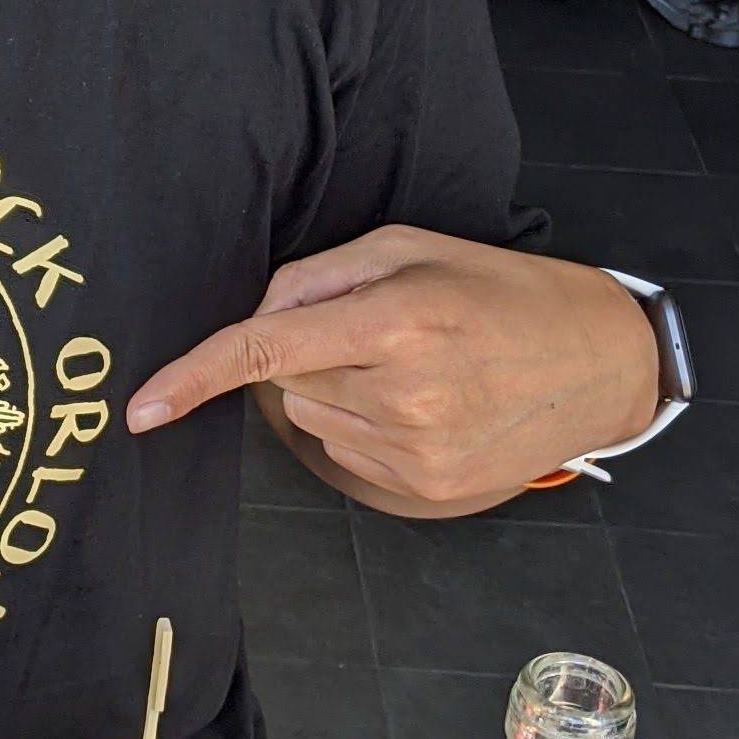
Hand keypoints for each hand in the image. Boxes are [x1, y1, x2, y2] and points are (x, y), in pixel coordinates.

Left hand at [125, 224, 660, 515]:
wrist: (597, 362)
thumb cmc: (502, 292)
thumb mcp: (409, 249)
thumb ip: (316, 277)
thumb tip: (253, 319)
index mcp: (394, 322)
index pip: (264, 351)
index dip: (192, 378)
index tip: (141, 410)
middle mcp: (401, 394)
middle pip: (286, 380)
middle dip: (310, 353)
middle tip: (379, 331)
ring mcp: (414, 451)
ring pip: (311, 419)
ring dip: (338, 392)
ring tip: (414, 367)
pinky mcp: (423, 488)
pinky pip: (347, 454)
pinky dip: (366, 427)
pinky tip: (425, 404)